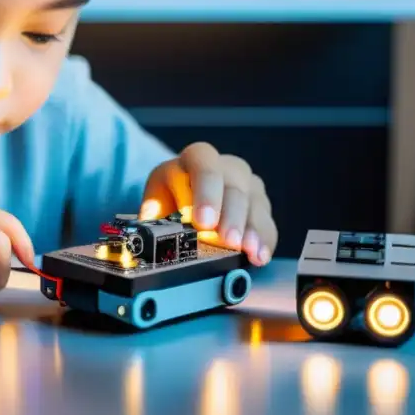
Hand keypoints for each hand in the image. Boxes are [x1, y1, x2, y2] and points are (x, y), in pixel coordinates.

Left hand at [140, 142, 276, 265]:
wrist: (183, 201)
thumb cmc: (169, 201)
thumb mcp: (155, 204)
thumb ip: (153, 219)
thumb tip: (148, 240)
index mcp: (194, 159)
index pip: (203, 164)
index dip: (205, 191)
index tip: (203, 220)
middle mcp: (225, 167)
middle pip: (234, 184)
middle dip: (231, 215)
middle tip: (227, 240)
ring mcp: (247, 185)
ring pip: (254, 202)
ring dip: (251, 229)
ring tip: (247, 250)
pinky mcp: (260, 205)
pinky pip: (267, 221)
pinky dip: (264, 240)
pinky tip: (260, 255)